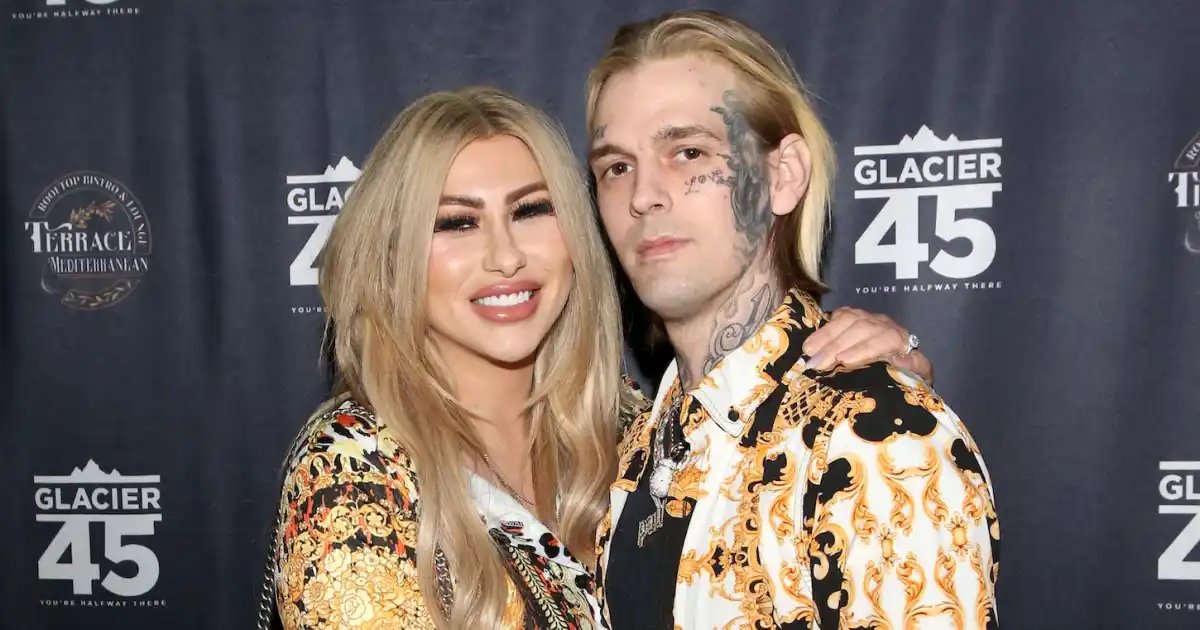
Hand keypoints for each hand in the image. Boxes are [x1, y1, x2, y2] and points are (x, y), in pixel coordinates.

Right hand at [802, 306, 933, 383]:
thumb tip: (898, 359)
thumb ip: (914, 366)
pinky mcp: (854, 316)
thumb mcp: (919, 373)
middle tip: (816, 363)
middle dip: (836, 344)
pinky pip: (838, 315)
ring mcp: (868, 318)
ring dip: (825, 335)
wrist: (906, 358)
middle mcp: (885, 324)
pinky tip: (811, 341)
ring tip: (808, 351)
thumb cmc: (909, 372)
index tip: (843, 360)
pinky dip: (823, 327)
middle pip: (860, 328)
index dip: (862, 348)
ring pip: (847, 319)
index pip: (882, 339)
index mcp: (901, 339)